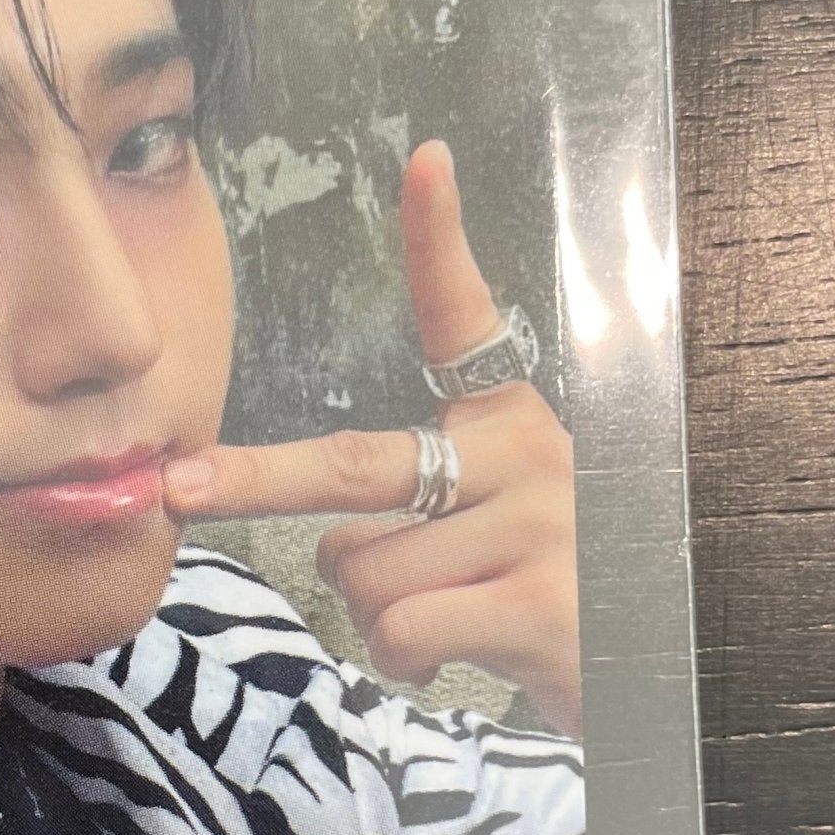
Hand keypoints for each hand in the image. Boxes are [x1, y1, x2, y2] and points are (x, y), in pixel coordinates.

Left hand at [163, 141, 581, 737]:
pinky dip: (404, 662)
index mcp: (510, 424)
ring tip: (447, 621)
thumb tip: (326, 548)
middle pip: (352, 467)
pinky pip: (401, 630)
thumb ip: (416, 509)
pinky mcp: (537, 605)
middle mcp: (527, 458)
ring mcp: (537, 529)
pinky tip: (456, 658)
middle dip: (253, 481)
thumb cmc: (547, 593)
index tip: (424, 161)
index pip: (469, 321)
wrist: (651, 672)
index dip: (440, 240)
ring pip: (365, 572)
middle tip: (182, 489)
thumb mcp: (497, 524)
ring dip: (378, 617)